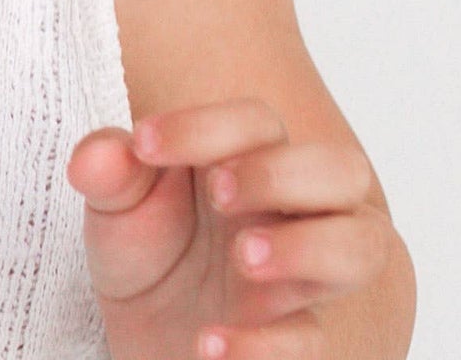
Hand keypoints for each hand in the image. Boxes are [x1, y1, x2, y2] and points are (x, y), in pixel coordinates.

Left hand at [67, 99, 393, 358]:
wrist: (151, 338)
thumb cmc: (149, 252)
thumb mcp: (117, 208)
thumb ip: (110, 172)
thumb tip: (98, 154)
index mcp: (247, 163)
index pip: (258, 122)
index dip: (205, 125)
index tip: (142, 144)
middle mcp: (289, 214)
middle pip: (341, 169)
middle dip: (283, 174)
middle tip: (219, 192)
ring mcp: (302, 280)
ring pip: (362, 248)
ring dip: (308, 248)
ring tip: (243, 258)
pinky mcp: (294, 344)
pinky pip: (312, 342)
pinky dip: (267, 345)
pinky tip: (209, 344)